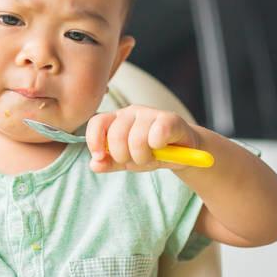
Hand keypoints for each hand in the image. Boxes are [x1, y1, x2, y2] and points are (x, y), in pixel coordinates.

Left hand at [86, 105, 200, 172]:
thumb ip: (109, 162)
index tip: (99, 157)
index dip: (94, 140)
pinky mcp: (169, 118)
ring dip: (143, 157)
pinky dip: (158, 147)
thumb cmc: (152, 153)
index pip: (97, 122)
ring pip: (136, 139)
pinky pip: (157, 135)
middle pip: (116, 135)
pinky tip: (163, 147)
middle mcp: (130, 112)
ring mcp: (150, 113)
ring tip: (151, 157)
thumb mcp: (127, 160)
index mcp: (116, 120)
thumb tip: (94, 165)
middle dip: (124, 156)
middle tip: (135, 161)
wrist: (183, 151)